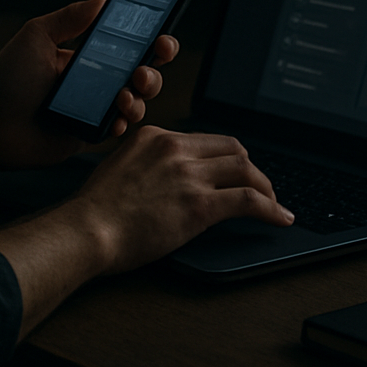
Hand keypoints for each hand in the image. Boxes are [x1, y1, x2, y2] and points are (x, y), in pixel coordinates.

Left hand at [0, 0, 178, 170]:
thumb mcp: (36, 37)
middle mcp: (95, 82)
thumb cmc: (5, 80)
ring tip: (125, 94)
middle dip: (155, 68)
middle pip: (142, 72)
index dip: (150, 39)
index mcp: (87, 55)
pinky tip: (116, 116)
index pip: (128, 44)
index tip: (162, 35)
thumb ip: (70, 17)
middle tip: (147, 66)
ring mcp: (94, 109)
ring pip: (137, 102)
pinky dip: (124, 122)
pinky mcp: (89, 135)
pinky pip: (118, 129)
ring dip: (142, 95)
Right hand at [69, 126, 293, 274]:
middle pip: (233, 150)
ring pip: (246, 171)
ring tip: (274, 205)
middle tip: (260, 188)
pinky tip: (280, 218)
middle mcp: (175, 149)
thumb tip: (166, 181)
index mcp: (155, 137)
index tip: (235, 172)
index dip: (228, 158)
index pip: (206, 140)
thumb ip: (146, 165)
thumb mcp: (119, 169)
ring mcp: (189, 175)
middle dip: (251, 170)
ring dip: (266, 189)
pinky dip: (271, 208)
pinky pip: (249, 200)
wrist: (86, 230)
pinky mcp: (200, 204)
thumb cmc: (94, 211)